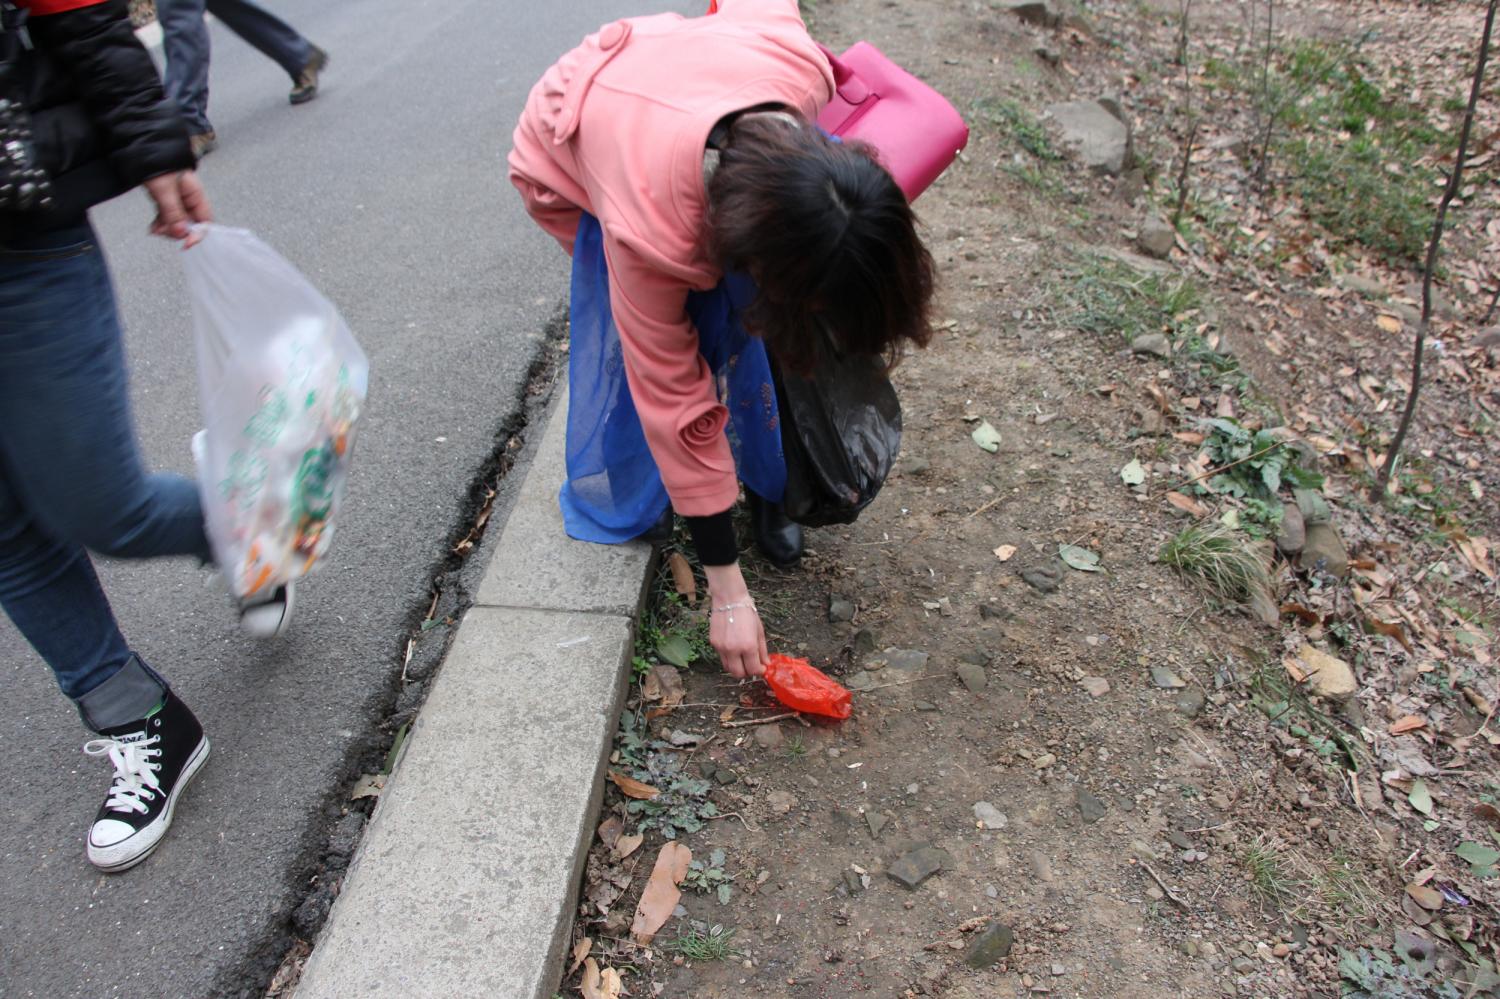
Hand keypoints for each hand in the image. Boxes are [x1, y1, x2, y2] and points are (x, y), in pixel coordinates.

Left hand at [143, 171, 211, 245]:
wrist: (143, 150)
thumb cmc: (158, 164)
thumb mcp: (165, 190)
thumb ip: (173, 212)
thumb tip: (182, 233)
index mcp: (196, 195)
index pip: (204, 221)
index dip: (197, 234)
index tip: (185, 243)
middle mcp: (190, 200)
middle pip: (191, 225)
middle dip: (177, 232)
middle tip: (162, 231)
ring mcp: (179, 201)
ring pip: (178, 223)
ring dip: (167, 229)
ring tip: (154, 229)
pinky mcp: (168, 201)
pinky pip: (168, 218)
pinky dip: (161, 224)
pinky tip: (153, 227)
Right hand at [704, 562, 768, 678]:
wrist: (729, 599)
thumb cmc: (747, 612)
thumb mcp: (759, 631)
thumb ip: (763, 650)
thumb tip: (766, 664)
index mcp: (748, 646)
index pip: (753, 669)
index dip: (759, 671)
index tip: (761, 667)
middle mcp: (733, 650)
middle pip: (738, 674)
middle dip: (747, 673)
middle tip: (752, 666)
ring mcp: (721, 648)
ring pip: (728, 668)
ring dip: (736, 667)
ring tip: (742, 658)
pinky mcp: (713, 643)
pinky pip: (722, 657)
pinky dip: (729, 657)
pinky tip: (734, 648)